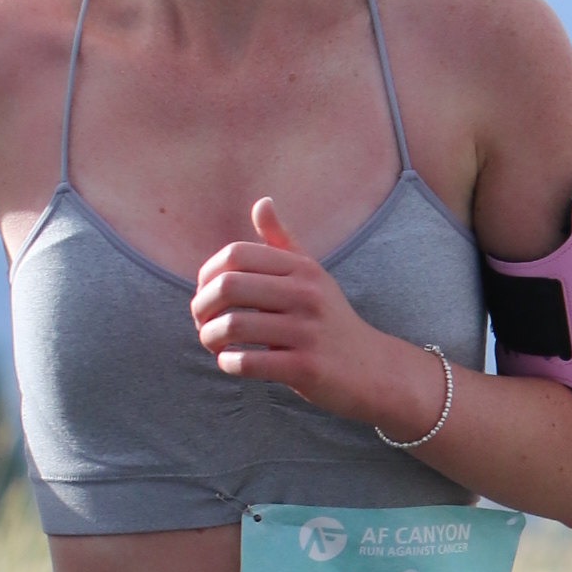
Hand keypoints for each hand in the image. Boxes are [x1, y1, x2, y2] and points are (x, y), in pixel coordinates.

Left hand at [190, 200, 438, 434]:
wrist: (371, 368)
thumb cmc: (329, 320)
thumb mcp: (311, 275)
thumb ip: (282, 242)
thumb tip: (261, 202)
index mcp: (302, 268)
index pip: (236, 255)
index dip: (207, 274)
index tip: (205, 293)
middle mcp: (306, 294)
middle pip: (229, 286)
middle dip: (201, 306)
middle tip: (200, 322)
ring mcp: (307, 332)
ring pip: (234, 326)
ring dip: (209, 338)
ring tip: (212, 344)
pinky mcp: (306, 368)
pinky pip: (249, 362)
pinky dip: (228, 363)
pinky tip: (229, 362)